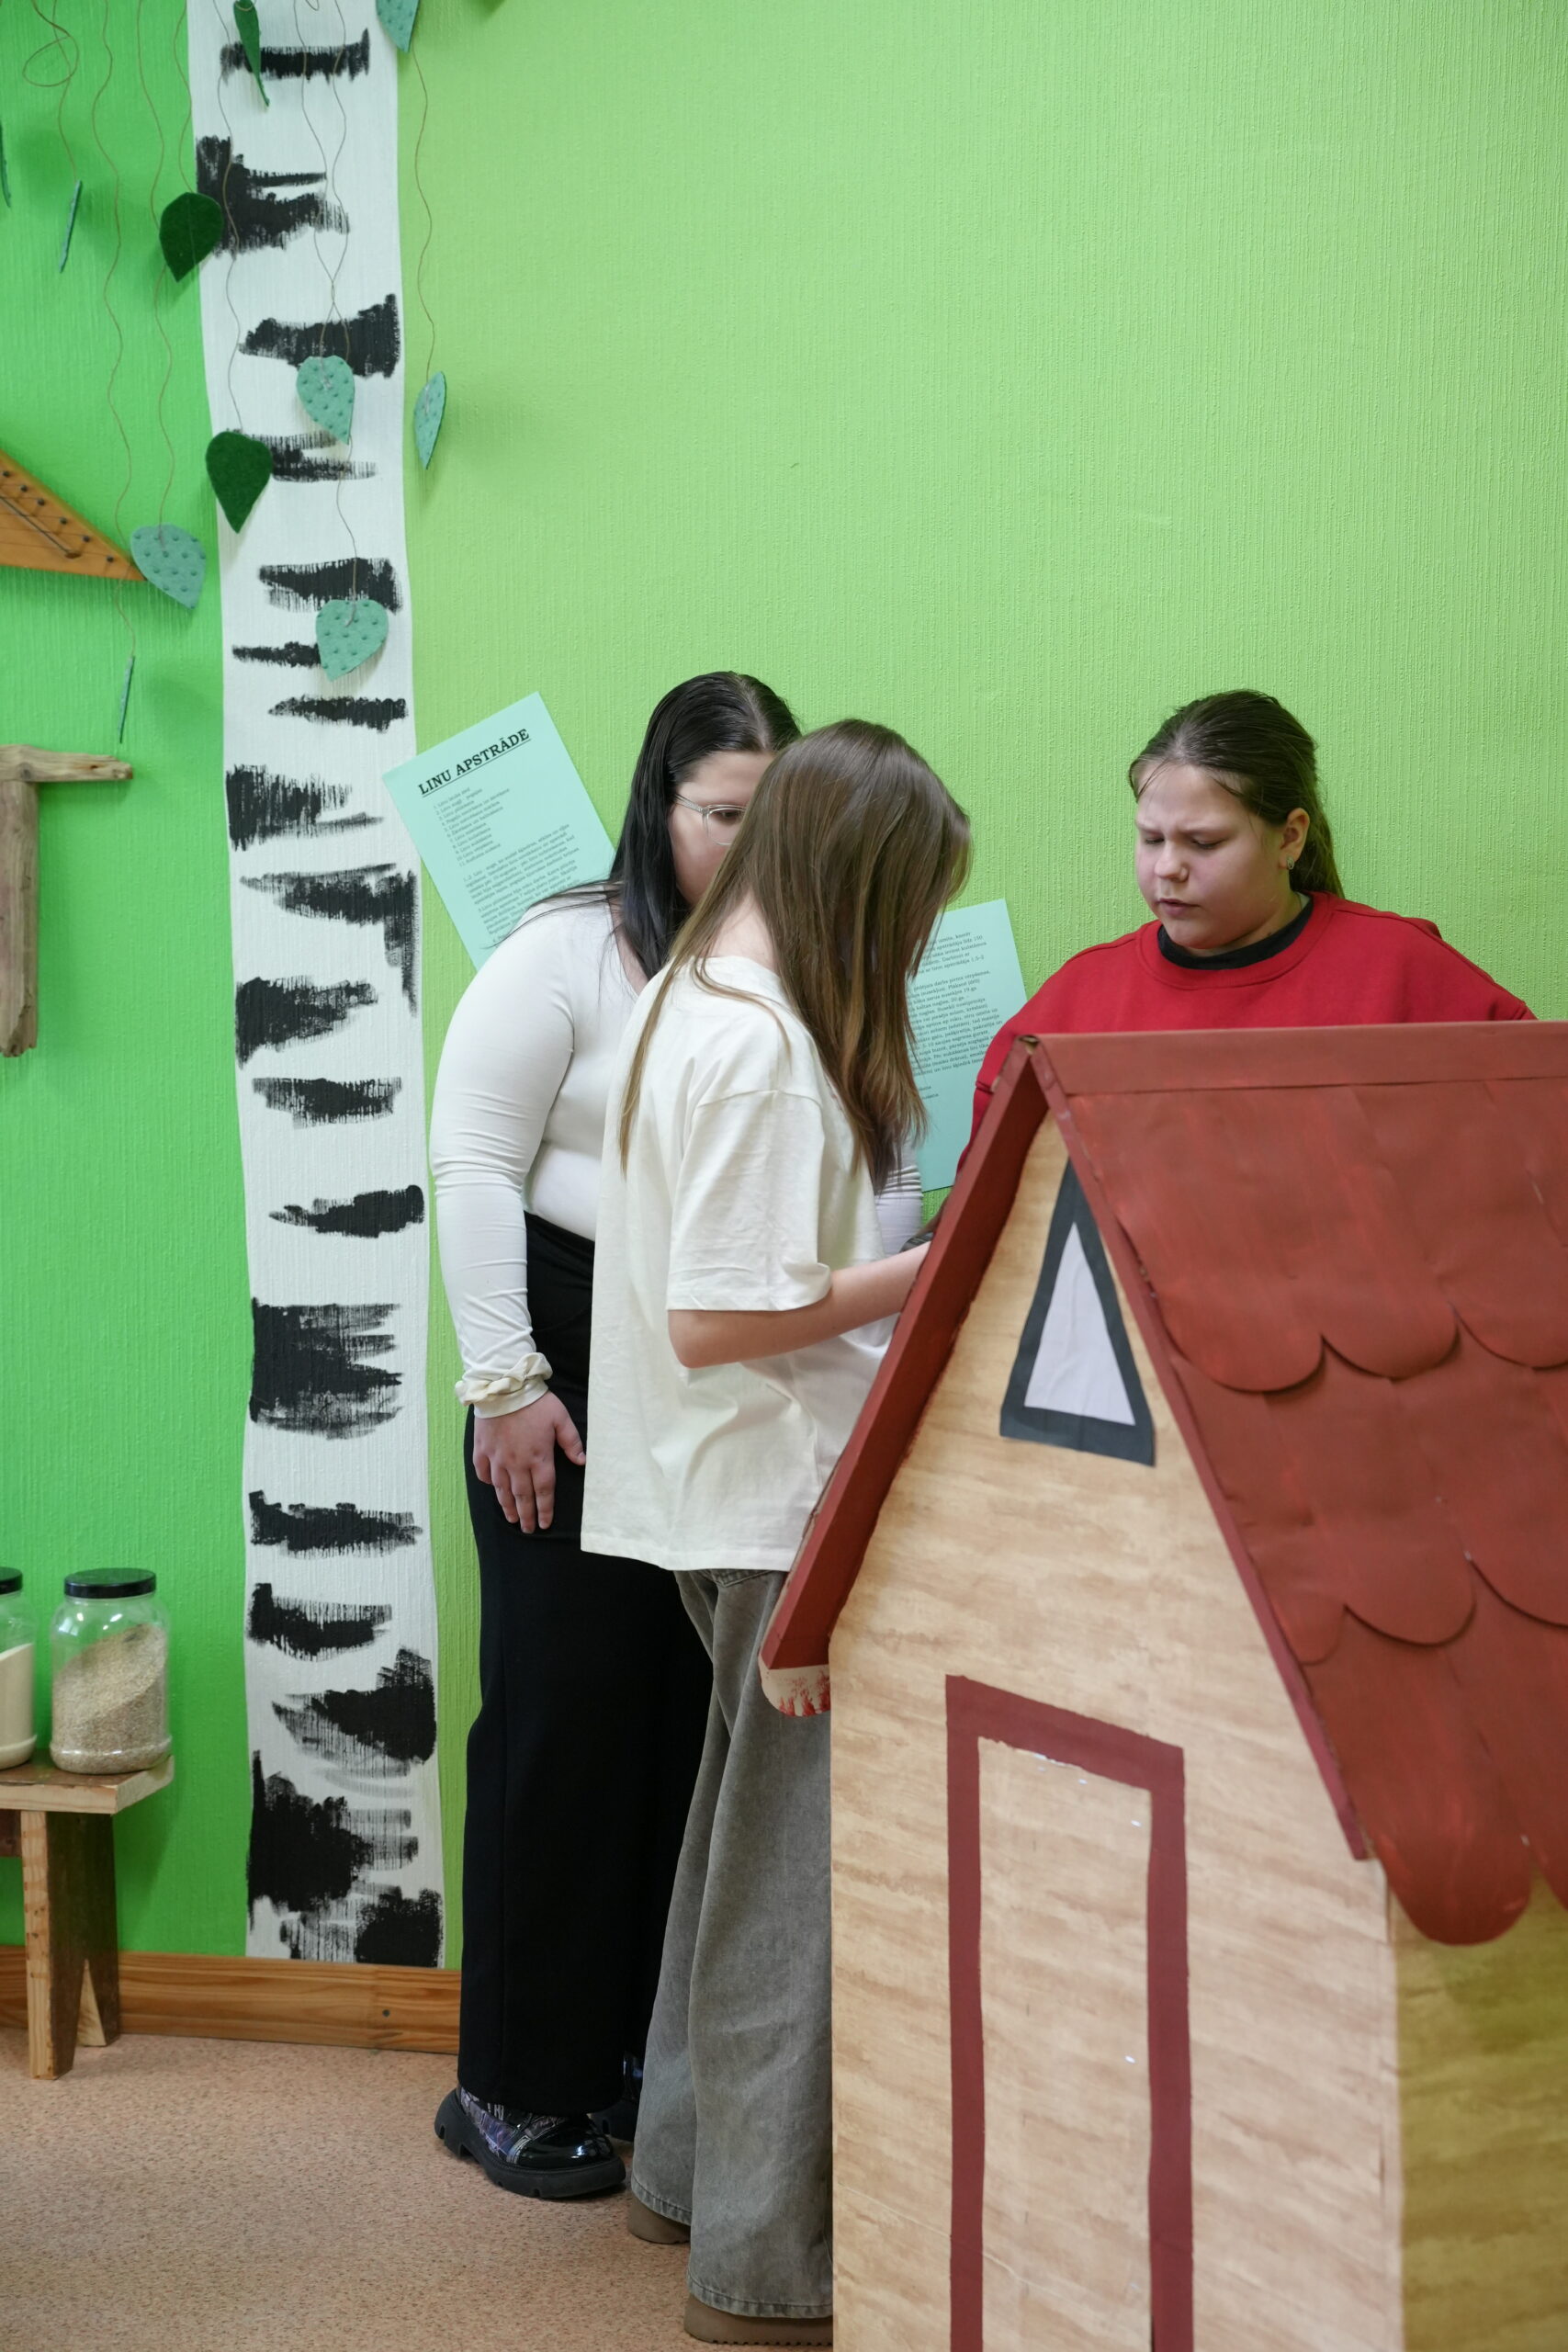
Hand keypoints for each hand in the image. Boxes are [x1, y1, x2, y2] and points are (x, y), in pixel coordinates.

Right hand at [471, 1392, 584, 1532]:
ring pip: (502, 1489)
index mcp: (539, 1458)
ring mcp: (497, 1458)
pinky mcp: (482, 1449)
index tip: (545, 1524)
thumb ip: (572, 1441)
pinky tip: (493, 1488)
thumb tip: (582, 1461)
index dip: (545, 1510)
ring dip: (507, 1506)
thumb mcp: (561, 1418)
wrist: (504, 1386)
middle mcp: (517, 1463)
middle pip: (522, 1496)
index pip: (543, 1491)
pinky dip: (488, 1482)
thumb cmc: (536, 1402)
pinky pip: (483, 1472)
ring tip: (511, 1518)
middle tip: (527, 1530)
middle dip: (526, 1515)